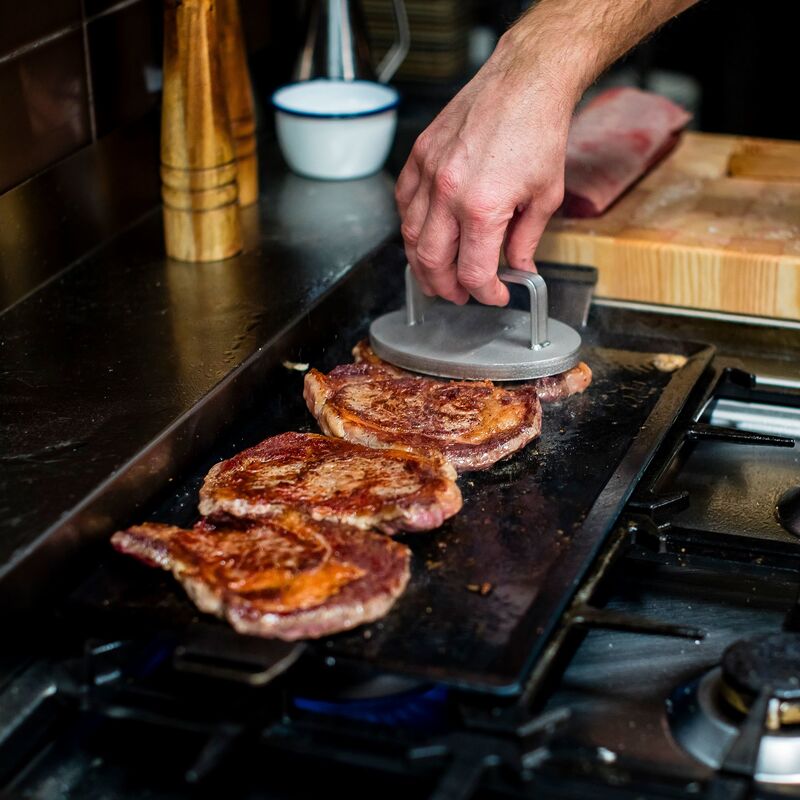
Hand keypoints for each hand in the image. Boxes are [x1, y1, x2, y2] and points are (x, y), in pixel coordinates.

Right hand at [396, 38, 575, 305]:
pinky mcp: (420, 155)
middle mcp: (449, 193)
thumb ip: (526, 239)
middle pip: (432, 262)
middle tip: (458, 295)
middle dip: (446, 288)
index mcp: (483, 208)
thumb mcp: (546, 196)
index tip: (494, 296)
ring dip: (422, 264)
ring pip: (411, 236)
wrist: (525, 80)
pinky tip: (423, 235)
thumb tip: (518, 267)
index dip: (484, 293)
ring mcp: (429, 172)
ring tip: (436, 275)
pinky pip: (404, 203)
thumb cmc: (539, 130)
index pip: (473, 271)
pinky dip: (411, 226)